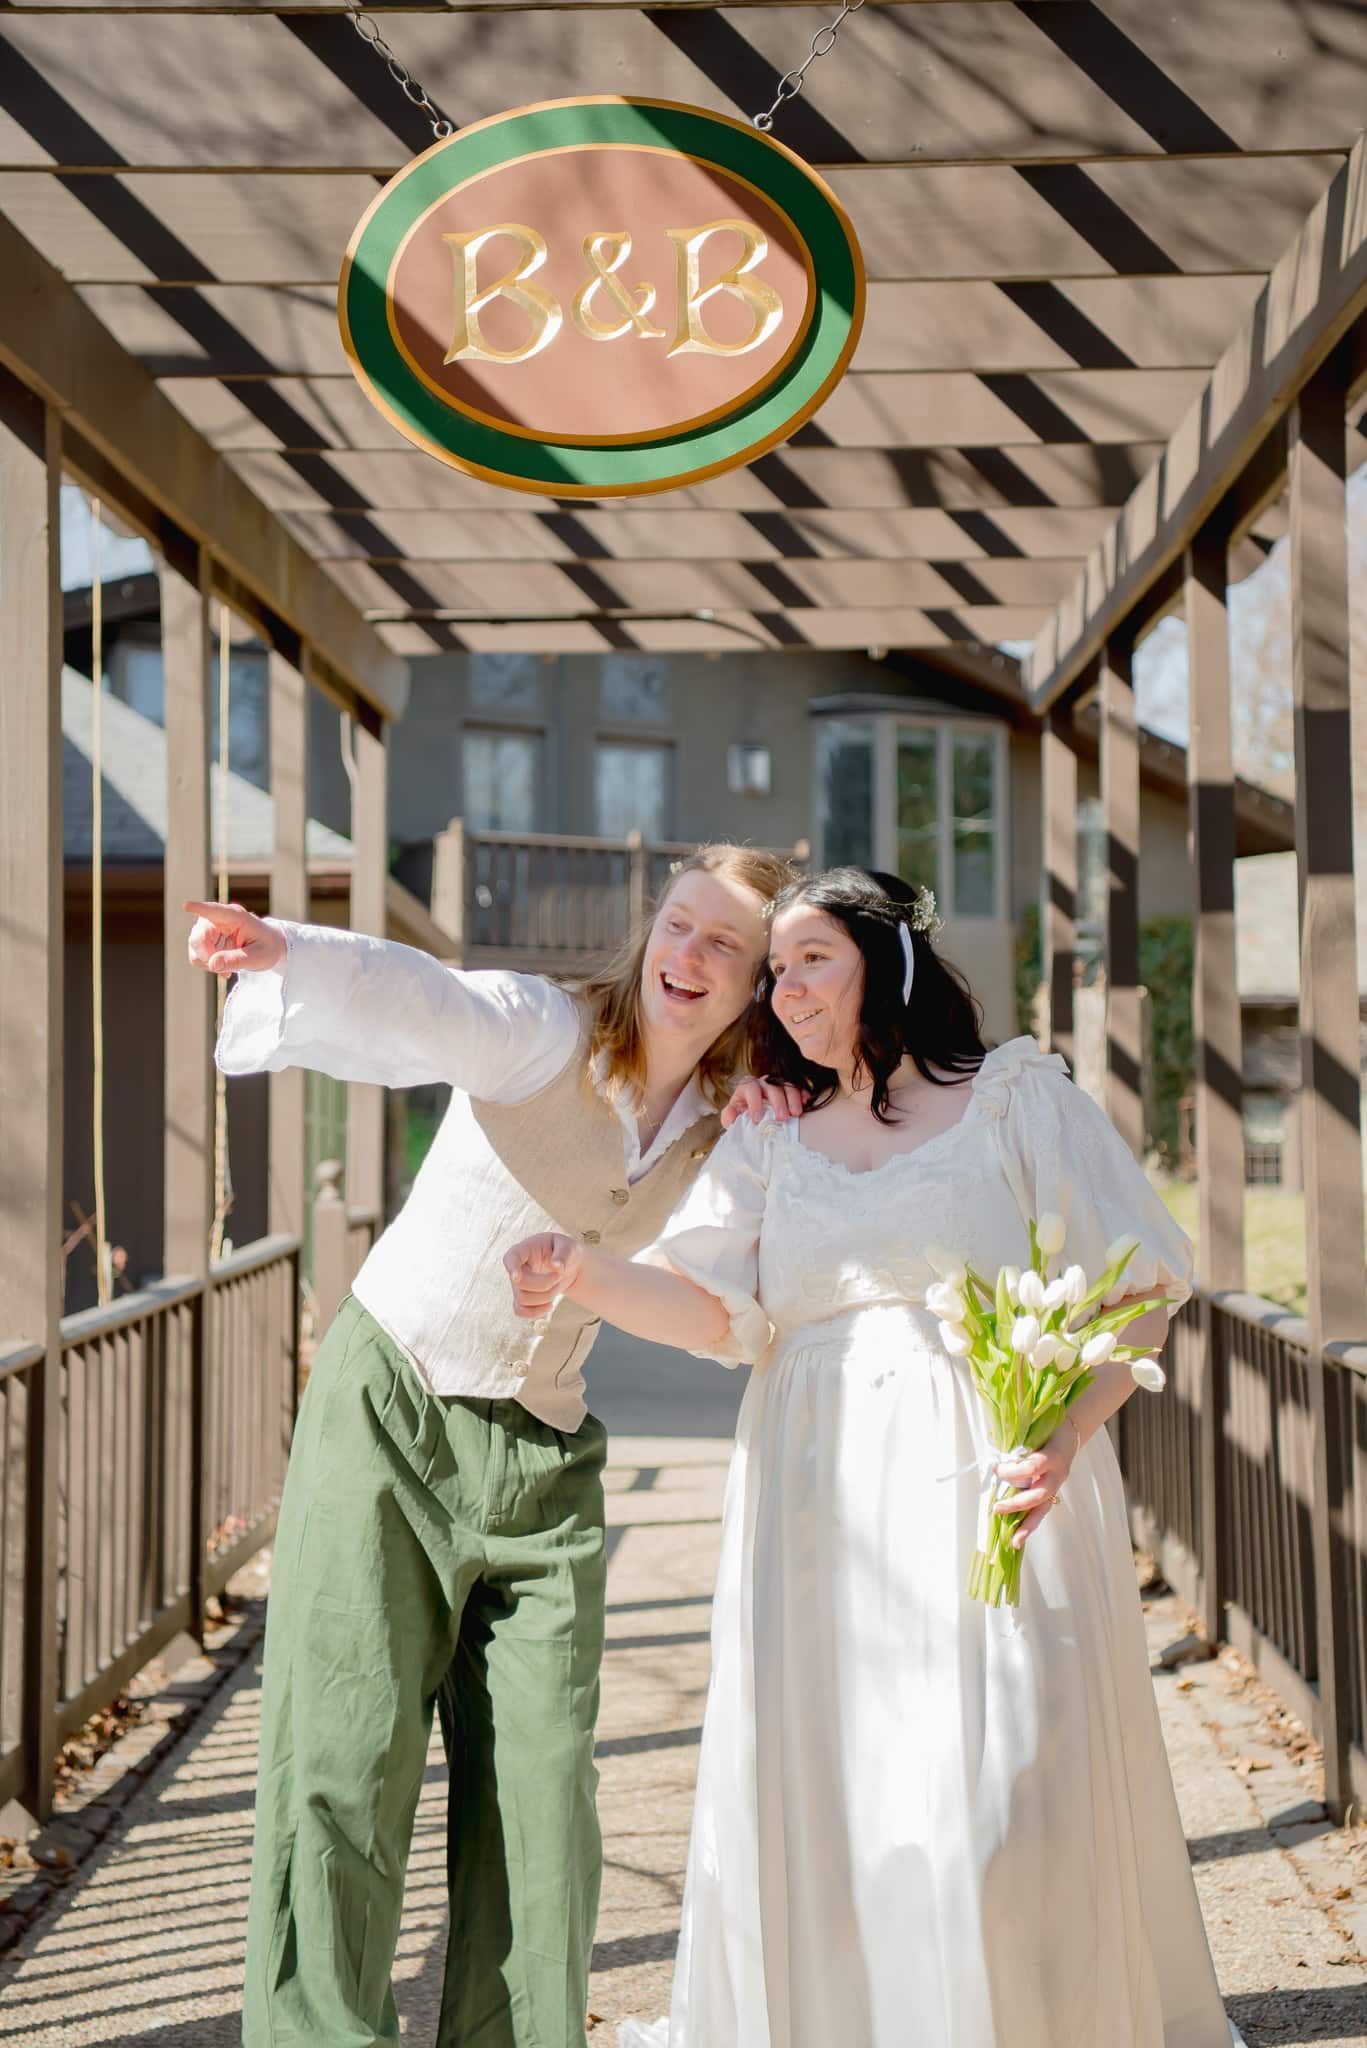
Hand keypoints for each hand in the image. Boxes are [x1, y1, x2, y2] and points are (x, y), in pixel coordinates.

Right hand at [184, 899, 285, 975]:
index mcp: (235, 916)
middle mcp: (217, 919)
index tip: (186, 905)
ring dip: (209, 962)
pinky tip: (224, 966)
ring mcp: (208, 928)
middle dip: (208, 957)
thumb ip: (237, 960)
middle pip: (198, 937)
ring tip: (230, 966)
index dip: (200, 909)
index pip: (214, 911)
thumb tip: (212, 964)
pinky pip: (196, 956)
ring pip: (194, 948)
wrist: (267, 947)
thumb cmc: (267, 947)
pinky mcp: (204, 940)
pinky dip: (208, 965)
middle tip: (227, 969)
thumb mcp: (258, 957)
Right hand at [504, 1233, 583, 1316]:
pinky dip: (536, 1313)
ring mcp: (517, 1284)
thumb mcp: (569, 1247)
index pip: (511, 1258)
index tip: (516, 1276)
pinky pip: (521, 1311)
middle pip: (520, 1283)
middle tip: (559, 1276)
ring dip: (545, 1297)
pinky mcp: (522, 1298)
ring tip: (557, 1286)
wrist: (568, 1265)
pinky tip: (550, 1305)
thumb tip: (556, 1266)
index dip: (511, 1268)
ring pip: (522, 1299)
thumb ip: (563, 1255)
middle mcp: (517, 1267)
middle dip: (544, 1284)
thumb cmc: (566, 1251)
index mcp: (525, 1250)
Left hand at [720, 1075, 806, 1128]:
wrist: (756, 1118)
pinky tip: (805, 1102)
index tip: (757, 1119)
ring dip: (793, 1099)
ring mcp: (779, 1084)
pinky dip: (803, 1094)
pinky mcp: (791, 1088)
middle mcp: (763, 1082)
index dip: (754, 1103)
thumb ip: (729, 1116)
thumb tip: (730, 1114)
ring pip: (787, 1085)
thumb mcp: (734, 1117)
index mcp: (747, 1087)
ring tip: (796, 1113)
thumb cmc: (745, 1117)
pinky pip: (799, 1087)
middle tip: (782, 1118)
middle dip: (778, 1102)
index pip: (750, 1088)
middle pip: (772, 1086)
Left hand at [993, 1421, 1079, 1548]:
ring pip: (1042, 1509)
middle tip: (997, 1508)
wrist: (1070, 1434)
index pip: (1033, 1467)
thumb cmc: (1049, 1428)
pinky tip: (1018, 1537)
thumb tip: (995, 1454)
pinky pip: (1041, 1511)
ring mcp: (1056, 1486)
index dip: (1014, 1470)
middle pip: (1039, 1494)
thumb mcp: (1037, 1428)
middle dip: (1017, 1504)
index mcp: (1054, 1456)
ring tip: (1013, 1542)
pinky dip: (1029, 1524)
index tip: (997, 1469)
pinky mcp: (1052, 1493)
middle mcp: (1058, 1474)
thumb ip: (1020, 1441)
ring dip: (1026, 1526)